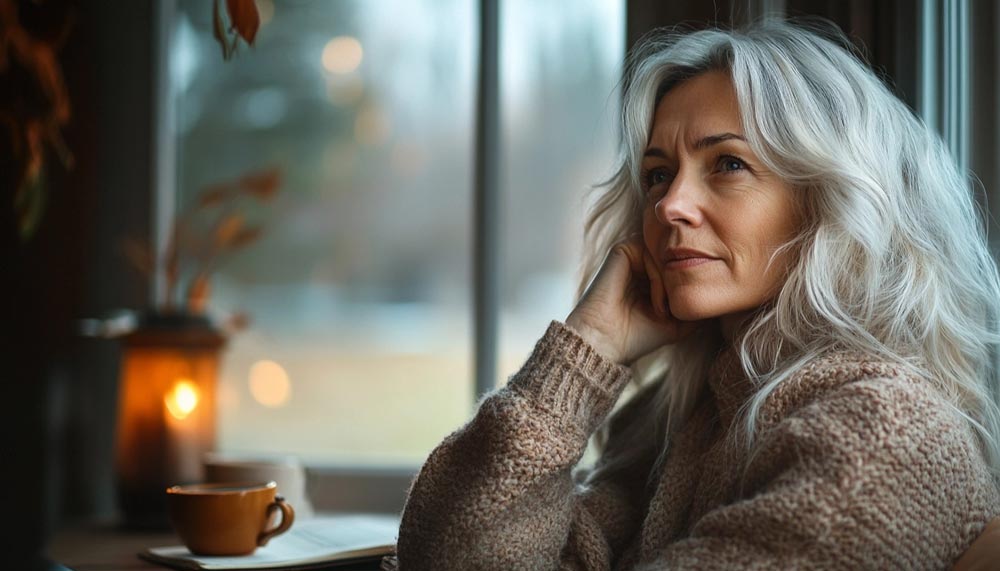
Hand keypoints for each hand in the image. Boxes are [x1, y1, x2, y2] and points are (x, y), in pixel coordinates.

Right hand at [566, 237, 697, 363]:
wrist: (606, 342)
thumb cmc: (638, 336)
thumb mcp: (678, 323)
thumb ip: (696, 306)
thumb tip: (724, 297)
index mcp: (653, 276)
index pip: (684, 268)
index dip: (689, 290)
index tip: (680, 317)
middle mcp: (643, 262)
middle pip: (679, 261)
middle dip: (681, 288)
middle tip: (672, 314)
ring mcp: (634, 254)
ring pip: (670, 259)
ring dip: (671, 286)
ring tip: (662, 311)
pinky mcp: (623, 250)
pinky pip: (653, 255)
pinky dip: (660, 279)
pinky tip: (654, 302)